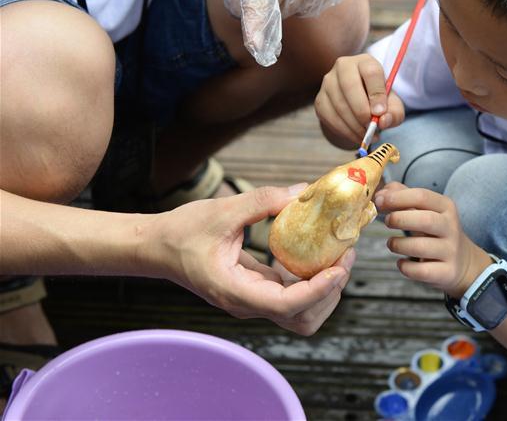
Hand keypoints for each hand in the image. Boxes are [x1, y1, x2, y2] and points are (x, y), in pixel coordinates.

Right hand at [151, 184, 353, 334]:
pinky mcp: (258, 290)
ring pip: (302, 313)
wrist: (156, 247)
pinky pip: (295, 296)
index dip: (319, 289)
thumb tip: (302, 192)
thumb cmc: (182, 232)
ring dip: (326, 289)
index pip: (288, 305)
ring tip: (339, 256)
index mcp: (236, 292)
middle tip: (345, 255)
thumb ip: (262, 201)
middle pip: (302, 318)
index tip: (339, 266)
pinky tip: (322, 252)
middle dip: (330, 291)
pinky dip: (314, 280)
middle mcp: (248, 303)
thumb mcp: (221, 211)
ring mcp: (254, 300)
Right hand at [315, 54, 405, 148]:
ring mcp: (328, 83)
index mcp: (365, 62)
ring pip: (339, 105)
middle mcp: (343, 66)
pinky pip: (330, 118)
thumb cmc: (378, 101)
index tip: (380, 112)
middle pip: (350, 86)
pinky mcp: (320, 100)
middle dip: (362, 111)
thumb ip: (394, 113)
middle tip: (371, 127)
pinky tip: (357, 135)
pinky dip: (345, 131)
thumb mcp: (392, 105)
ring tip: (368, 134)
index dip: (377, 93)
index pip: (371, 72)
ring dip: (355, 125)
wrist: (359, 105)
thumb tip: (383, 121)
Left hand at [375, 183, 491, 297]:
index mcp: (446, 207)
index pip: (422, 196)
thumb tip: (380, 194)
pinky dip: (406, 267)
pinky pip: (421, 271)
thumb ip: (402, 196)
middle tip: (387, 221)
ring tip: (392, 243)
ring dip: (398, 244)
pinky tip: (402, 262)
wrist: (462, 261)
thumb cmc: (435, 231)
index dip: (397, 198)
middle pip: (425, 220)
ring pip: (421, 247)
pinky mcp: (447, 272)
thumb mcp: (425, 210)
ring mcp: (450, 251)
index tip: (379, 201)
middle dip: (399, 219)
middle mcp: (451, 227)